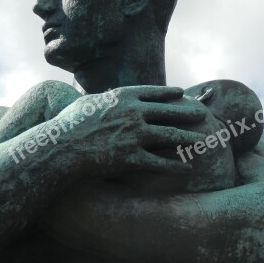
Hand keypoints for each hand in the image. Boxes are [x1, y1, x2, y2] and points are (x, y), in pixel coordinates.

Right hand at [54, 85, 207, 177]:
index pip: (152, 93)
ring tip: (202, 141)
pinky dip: (175, 167)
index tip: (180, 93)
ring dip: (188, 138)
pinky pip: (160, 163)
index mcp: (123, 97)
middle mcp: (134, 113)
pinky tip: (186, 170)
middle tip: (201, 114)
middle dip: (187, 113)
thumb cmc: (67, 125)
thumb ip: (100, 99)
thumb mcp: (85, 104)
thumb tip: (103, 97)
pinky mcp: (132, 158)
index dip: (168, 93)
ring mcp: (135, 135)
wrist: (61, 146)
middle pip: (168, 112)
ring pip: (170, 136)